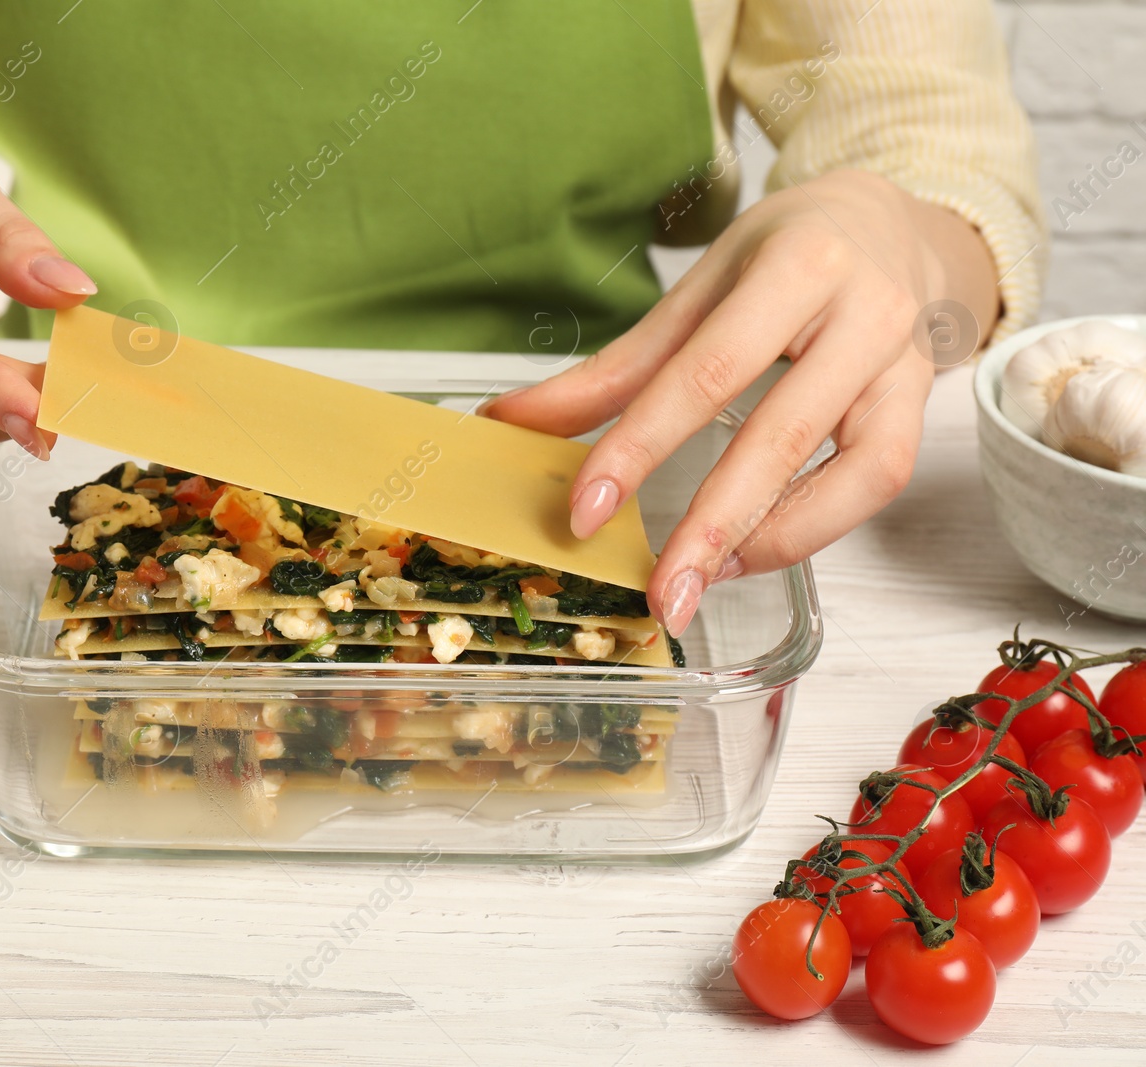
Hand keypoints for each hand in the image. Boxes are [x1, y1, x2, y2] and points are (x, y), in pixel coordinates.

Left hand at [483, 170, 998, 634]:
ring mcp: (904, 361)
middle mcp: (865, 312)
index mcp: (797, 266)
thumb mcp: (694, 292)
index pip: (708, 371)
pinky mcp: (921, 402)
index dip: (641, 446)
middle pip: (782, 433)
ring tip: (703, 580)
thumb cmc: (782, 255)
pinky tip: (754, 551)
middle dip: (712, 526)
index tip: (587, 511)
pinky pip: (880, 480)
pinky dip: (816, 525)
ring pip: (855, 470)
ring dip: (773, 540)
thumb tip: (511, 422)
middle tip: (660, 592)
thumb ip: (612, 368)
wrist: (886, 222)